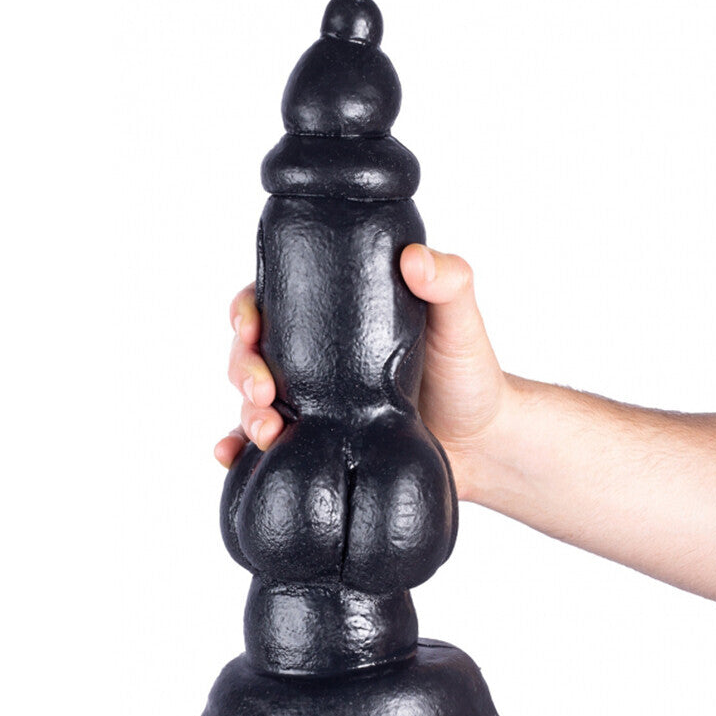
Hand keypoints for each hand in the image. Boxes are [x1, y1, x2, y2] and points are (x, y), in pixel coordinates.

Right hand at [213, 244, 509, 501]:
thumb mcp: (460, 324)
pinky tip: (233, 456)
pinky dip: (238, 449)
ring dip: (244, 414)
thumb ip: (450, 284)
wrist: (481, 446)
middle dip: (241, 368)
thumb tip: (415, 258)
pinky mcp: (317, 444)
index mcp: (337, 317)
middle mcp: (315, 358)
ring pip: (253, 400)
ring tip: (266, 431)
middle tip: (260, 391)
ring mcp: (313, 403)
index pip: (273, 300)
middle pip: (253, 352)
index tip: (249, 324)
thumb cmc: (469, 376)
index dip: (247, 309)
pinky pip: (264, 446)